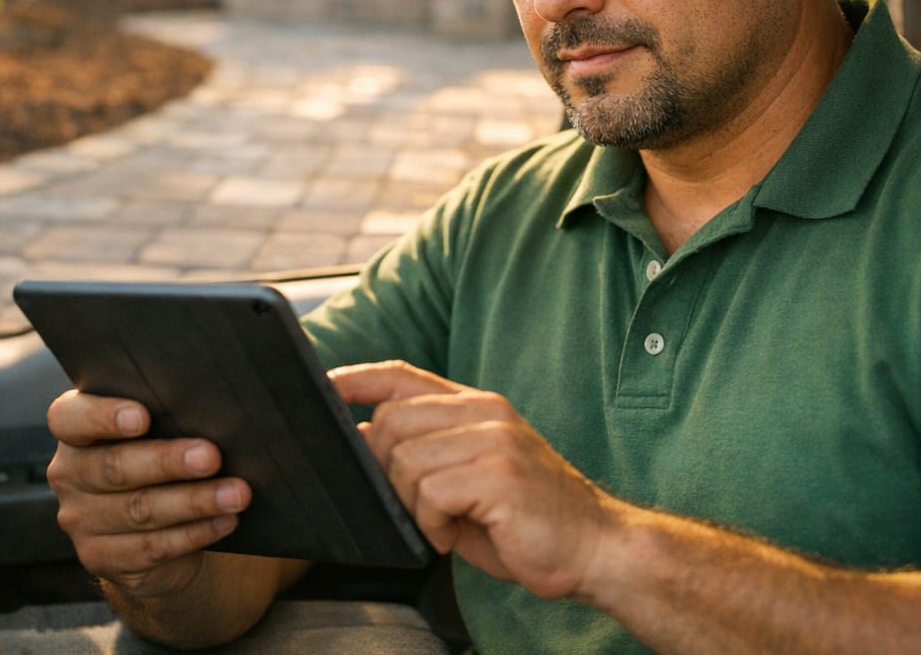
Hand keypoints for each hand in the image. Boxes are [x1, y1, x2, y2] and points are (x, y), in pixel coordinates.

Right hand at [45, 389, 250, 598]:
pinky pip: (152, 547)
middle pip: (114, 466)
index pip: (70, 418)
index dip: (103, 416)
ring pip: (140, 510)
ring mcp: (80, 520)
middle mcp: (69, 474)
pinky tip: (225, 521)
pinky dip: (195, 533)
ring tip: (236, 493)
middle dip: (168, 461)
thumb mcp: (154, 430)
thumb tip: (212, 410)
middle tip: (211, 457)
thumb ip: (164, 415)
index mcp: (73, 430)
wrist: (151, 524)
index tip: (143, 416)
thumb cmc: (158, 455)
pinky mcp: (102, 558)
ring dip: (194, 501)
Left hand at [329, 360, 621, 600]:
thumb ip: (423, 450)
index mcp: (477, 406)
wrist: (594, 546)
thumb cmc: (527, 520)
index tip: (326, 388)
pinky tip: (455, 534)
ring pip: (405, 460)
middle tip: (418, 506)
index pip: (401, 374)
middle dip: (386, 471)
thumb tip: (364, 434)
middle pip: (390, 421)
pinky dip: (432, 523)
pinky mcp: (499, 473)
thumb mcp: (468, 475)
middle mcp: (485, 412)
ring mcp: (493, 439)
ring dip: (414, 505)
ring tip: (446, 523)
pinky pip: (429, 493)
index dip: (357, 378)